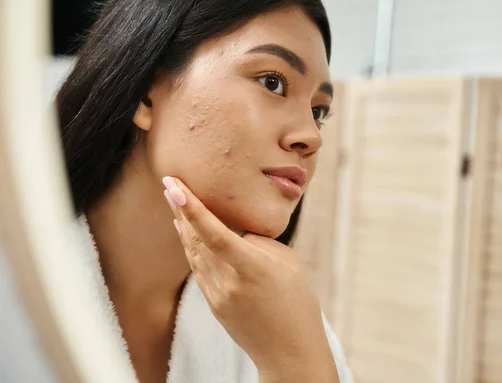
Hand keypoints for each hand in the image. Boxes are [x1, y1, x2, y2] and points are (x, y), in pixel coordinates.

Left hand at [162, 176, 338, 381]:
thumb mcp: (286, 262)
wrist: (289, 351)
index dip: (192, 209)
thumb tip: (236, 230)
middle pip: (197, 240)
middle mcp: (230, 282)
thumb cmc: (297, 302)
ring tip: (173, 201)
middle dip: (181, 209)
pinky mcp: (214, 305)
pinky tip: (186, 233)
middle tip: (170, 184)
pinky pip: (198, 268)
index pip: (215, 234)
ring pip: (193, 253)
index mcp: (253, 268)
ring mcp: (218, 296)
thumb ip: (258, 242)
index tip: (174, 187)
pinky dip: (190, 247)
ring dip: (183, 226)